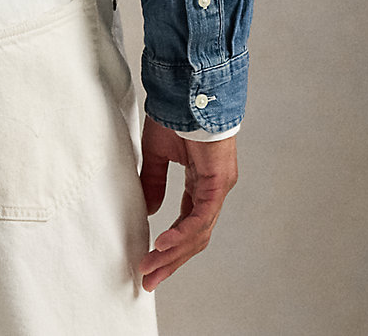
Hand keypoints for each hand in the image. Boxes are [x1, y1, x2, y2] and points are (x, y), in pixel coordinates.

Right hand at [137, 115, 238, 292]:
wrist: (187, 87)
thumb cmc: (174, 111)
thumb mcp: (157, 153)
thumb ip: (153, 181)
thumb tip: (152, 210)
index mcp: (201, 183)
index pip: (187, 225)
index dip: (170, 247)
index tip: (148, 262)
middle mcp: (213, 189)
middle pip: (194, 237)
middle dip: (170, 261)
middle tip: (148, 280)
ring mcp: (218, 187)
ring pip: (199, 232)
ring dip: (173, 254)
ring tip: (151, 268)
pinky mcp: (218, 181)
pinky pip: (201, 216)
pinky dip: (182, 233)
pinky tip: (164, 244)